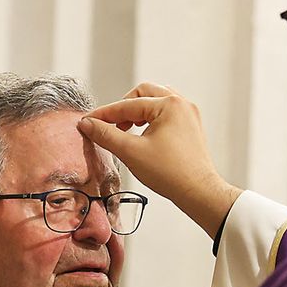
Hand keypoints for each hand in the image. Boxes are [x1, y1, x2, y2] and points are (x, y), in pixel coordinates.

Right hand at [78, 83, 241, 237]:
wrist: (198, 192)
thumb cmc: (170, 173)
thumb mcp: (131, 152)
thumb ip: (106, 135)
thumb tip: (88, 124)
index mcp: (169, 104)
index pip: (127, 105)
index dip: (104, 114)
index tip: (88, 121)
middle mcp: (181, 104)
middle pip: (143, 94)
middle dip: (123, 108)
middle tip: (109, 124)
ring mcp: (189, 114)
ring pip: (155, 101)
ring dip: (137, 111)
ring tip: (126, 129)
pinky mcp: (190, 126)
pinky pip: (166, 112)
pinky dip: (150, 118)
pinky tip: (142, 134)